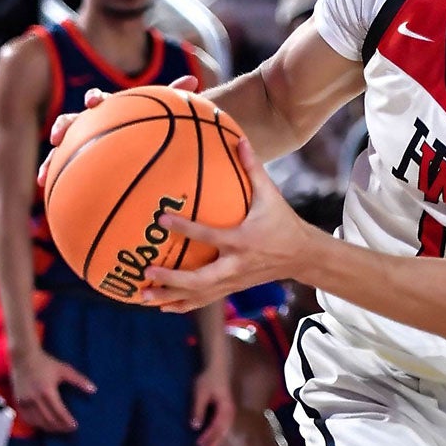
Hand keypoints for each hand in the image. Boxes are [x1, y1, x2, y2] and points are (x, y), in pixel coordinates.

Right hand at [10, 349, 95, 432]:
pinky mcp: (18, 403)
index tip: (75, 426)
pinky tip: (44, 425)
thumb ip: (79, 380)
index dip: (67, 421)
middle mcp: (35, 399)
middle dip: (59, 427)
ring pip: (37, 422)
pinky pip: (27, 419)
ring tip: (59, 429)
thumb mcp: (65, 370)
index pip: (59, 412)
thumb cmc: (46, 363)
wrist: (24, 358)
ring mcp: (25, 402)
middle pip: (48, 420)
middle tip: (68, 430)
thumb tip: (94, 390)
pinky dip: (36, 424)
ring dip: (48, 428)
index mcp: (47, 391)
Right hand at [38, 75, 198, 186]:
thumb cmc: (155, 123)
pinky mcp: (80, 160)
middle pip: (72, 121)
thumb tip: (194, 80)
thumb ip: (174, 96)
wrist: (147, 140)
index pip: (98, 99)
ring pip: (62, 149)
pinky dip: (55, 178)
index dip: (94, 99)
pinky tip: (48, 191)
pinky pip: (64, 170)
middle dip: (62, 127)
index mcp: (110, 109)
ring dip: (51, 160)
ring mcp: (83, 142)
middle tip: (59, 137)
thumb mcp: (164, 112)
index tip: (94, 103)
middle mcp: (91, 124)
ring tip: (43, 176)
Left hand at [143, 139, 314, 311]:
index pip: (209, 235)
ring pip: (199, 295)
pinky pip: (204, 300)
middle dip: (172, 279)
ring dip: (171, 297)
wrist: (301, 255)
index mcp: (242, 240)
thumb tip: (241, 139)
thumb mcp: (271, 195)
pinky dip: (183, 304)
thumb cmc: (283, 222)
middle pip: (200, 279)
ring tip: (144, 297)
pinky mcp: (232, 288)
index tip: (161, 219)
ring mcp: (233, 280)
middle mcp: (235, 264)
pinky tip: (163, 306)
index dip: (185, 228)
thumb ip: (253, 169)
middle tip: (147, 271)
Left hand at [192, 361, 234, 445]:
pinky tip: (209, 437)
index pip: (217, 427)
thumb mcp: (201, 392)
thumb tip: (195, 427)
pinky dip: (216, 433)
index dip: (209, 439)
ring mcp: (228, 410)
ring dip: (215, 439)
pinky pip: (222, 424)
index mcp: (225, 408)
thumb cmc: (210, 378)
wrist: (219, 366)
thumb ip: (198, 409)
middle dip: (213, 444)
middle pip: (222, 431)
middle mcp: (229, 411)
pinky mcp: (225, 408)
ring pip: (223, 429)